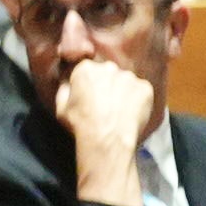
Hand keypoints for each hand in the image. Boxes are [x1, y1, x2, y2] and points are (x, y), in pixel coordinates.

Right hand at [54, 55, 159, 204]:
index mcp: (85, 69)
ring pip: (125, 81)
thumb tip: (68, 83)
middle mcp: (108, 67)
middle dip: (105, 84)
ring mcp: (129, 77)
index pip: (85, 70)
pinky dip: (136, 99)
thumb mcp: (61, 108)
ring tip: (117, 111)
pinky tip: (128, 113)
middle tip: (102, 104)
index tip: (86, 96)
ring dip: (121, 92)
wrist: (108, 138)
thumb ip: (64, 90)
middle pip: (107, 73)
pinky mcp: (145, 87)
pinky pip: (140, 91)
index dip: (85, 84)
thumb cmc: (81, 124)